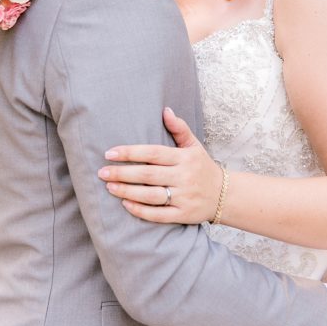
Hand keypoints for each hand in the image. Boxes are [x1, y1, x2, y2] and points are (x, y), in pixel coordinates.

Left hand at [98, 108, 222, 223]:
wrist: (224, 195)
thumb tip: (165, 110)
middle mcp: (184, 177)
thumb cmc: (202, 167)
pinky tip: (126, 204)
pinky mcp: (184, 215)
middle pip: (148, 175)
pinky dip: (141, 210)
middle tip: (102, 172)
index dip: (130, 153)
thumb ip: (179, 129)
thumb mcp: (194, 145)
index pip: (153, 153)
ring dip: (128, 192)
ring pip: (151, 195)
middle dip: (122, 173)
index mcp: (184, 158)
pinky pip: (159, 215)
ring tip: (109, 187)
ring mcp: (184, 197)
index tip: (110, 153)